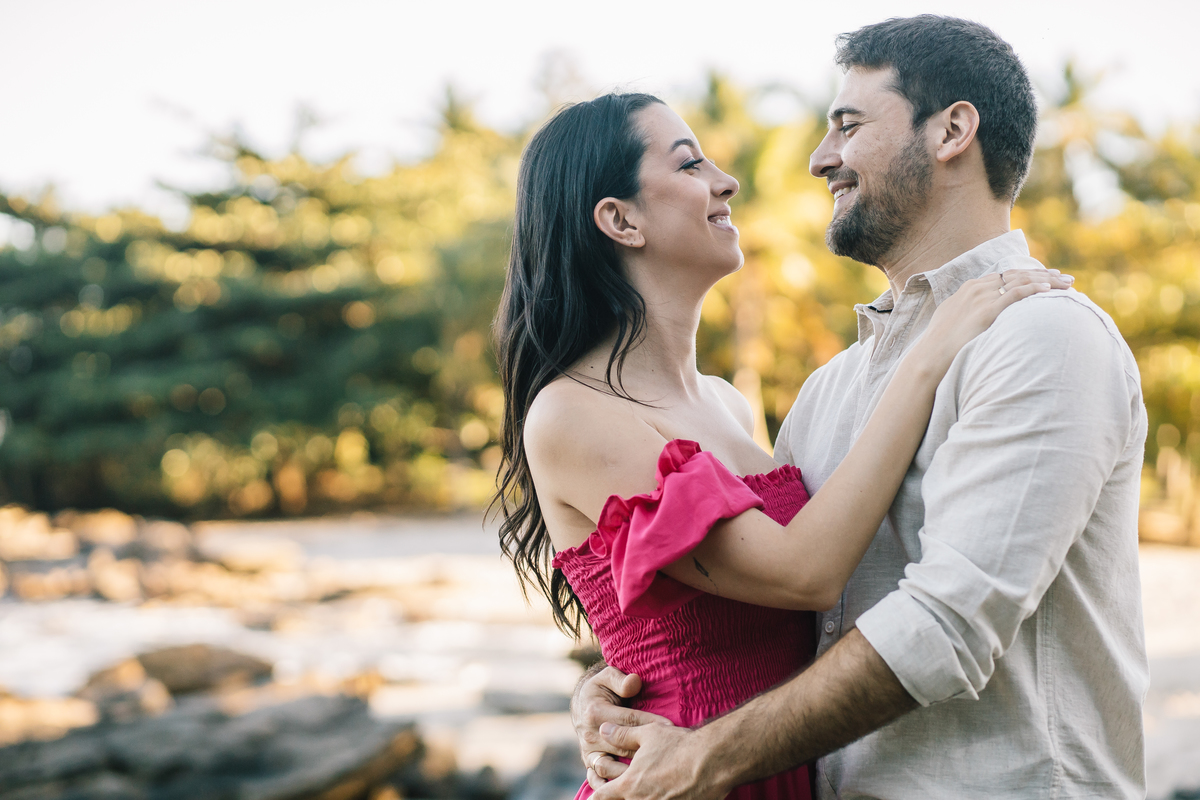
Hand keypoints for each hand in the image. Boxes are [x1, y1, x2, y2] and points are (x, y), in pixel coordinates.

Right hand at [572, 666, 670, 786]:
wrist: (582, 703)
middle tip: (667, 753)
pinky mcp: (589, 761)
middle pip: (622, 746)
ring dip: (628, 772)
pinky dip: (605, 786)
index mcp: (596, 711)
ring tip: (649, 776)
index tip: (670, 727)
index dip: (650, 722)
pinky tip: (623, 790)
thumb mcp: (607, 677)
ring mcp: (588, 750)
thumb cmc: (601, 689)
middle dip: (645, 750)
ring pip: (608, 766)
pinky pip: (594, 777)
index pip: (628, 720)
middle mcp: (590, 733)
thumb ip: (621, 680)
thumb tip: (634, 682)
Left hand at [591, 722, 727, 799]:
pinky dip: (659, 799)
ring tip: (643, 790)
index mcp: (629, 785)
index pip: (602, 796)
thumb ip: (622, 734)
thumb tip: (602, 730)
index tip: (596, 790)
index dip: (597, 793)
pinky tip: (665, 793)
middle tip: (618, 788)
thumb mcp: (648, 734)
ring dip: (638, 798)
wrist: (712, 761)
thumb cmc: (679, 745)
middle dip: (615, 797)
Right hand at [919, 268, 1073, 366]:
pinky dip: (1034, 289)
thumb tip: (979, 316)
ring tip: (1066, 283)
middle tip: (1064, 277)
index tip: (1045, 276)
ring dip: (1046, 280)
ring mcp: (982, 298)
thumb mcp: (953, 319)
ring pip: (1021, 281)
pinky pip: (1016, 294)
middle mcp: (977, 288)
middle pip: (1017, 274)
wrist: (931, 356)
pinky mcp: (987, 310)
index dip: (1028, 275)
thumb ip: (968, 311)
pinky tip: (1049, 289)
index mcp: (969, 288)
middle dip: (1043, 274)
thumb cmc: (941, 344)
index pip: (1005, 275)